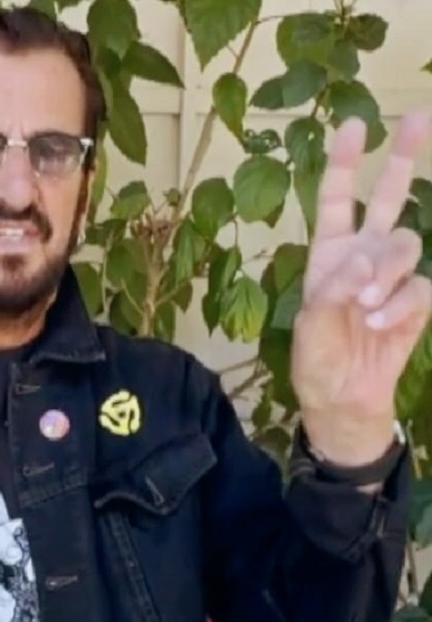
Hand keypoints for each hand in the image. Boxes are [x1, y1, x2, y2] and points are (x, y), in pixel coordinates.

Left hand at [291, 111, 431, 463]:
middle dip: (402, 157)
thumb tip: (366, 261)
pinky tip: (380, 324)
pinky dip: (401, 304)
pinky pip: (421, 286)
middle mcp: (364, 255)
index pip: (336, 200)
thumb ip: (334, 288)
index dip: (343, 163)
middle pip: (388, 197)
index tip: (353, 125)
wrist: (342, 395)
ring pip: (408, 241)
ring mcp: (394, 276)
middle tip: (417, 117)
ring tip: (366, 303)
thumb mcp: (310, 323)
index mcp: (329, 254)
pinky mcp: (418, 302)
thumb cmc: (316, 357)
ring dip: (388, 269)